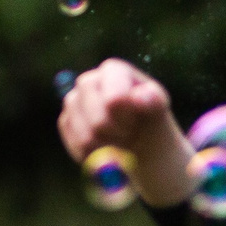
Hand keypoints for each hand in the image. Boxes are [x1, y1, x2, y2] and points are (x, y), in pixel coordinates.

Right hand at [56, 58, 194, 205]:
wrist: (140, 142)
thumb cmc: (151, 121)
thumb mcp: (158, 111)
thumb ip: (154, 100)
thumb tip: (138, 97)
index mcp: (113, 71)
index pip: (111, 95)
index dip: (122, 116)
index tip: (133, 125)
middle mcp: (89, 81)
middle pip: (89, 110)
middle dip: (110, 131)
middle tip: (127, 136)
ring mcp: (74, 101)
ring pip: (82, 132)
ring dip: (104, 147)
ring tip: (121, 143)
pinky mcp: (66, 123)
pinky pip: (75, 144)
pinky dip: (93, 154)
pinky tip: (106, 150)